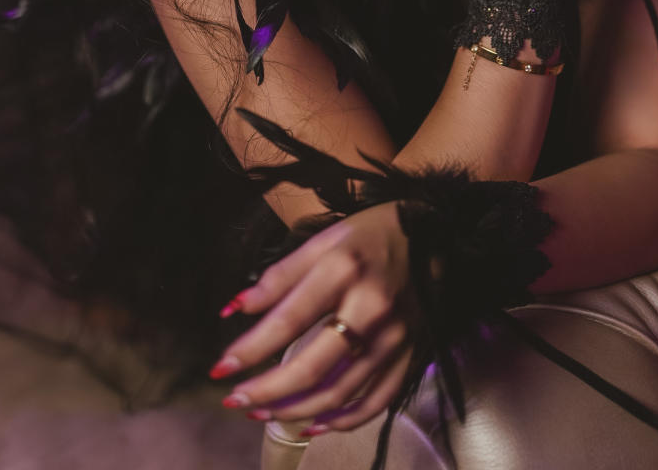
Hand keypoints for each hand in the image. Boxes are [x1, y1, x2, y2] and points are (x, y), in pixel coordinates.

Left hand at [212, 202, 413, 433]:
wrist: (437, 233)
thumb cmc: (372, 234)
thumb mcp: (324, 239)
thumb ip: (280, 276)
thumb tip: (235, 307)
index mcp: (343, 270)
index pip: (288, 319)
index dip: (251, 348)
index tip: (221, 368)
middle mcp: (370, 307)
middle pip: (312, 365)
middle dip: (267, 390)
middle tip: (235, 401)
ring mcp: (395, 336)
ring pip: (341, 391)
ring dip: (296, 409)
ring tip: (263, 412)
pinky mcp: (412, 355)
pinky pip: (376, 401)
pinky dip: (344, 420)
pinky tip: (314, 424)